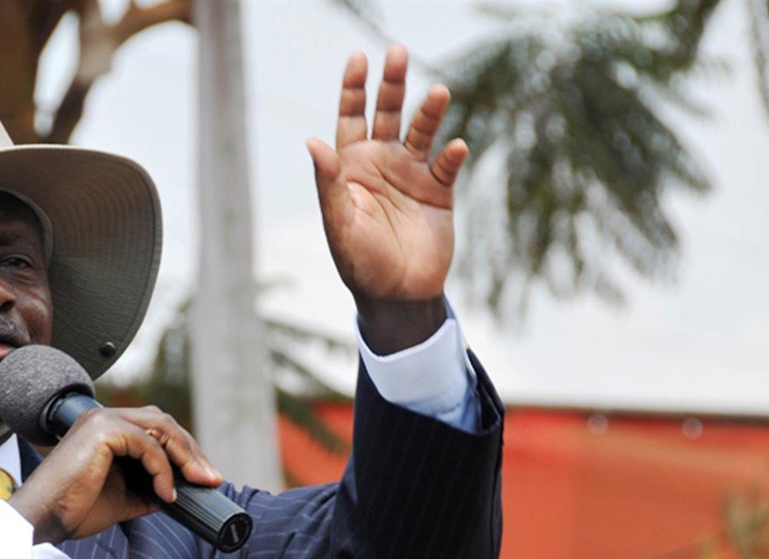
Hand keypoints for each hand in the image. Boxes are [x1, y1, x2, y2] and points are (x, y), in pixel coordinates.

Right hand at [8, 406, 221, 543]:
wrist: (43, 519)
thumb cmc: (73, 509)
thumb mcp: (123, 498)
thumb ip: (148, 488)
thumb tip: (177, 492)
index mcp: (107, 431)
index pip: (157, 429)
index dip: (185, 451)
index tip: (204, 478)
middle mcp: (105, 419)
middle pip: (164, 424)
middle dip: (192, 452)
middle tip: (211, 480)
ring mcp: (103, 421)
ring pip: (161, 429)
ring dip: (185, 457)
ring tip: (198, 484)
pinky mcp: (103, 430)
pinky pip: (148, 445)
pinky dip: (163, 469)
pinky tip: (166, 493)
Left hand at [307, 46, 468, 353]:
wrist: (398, 296)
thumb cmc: (360, 262)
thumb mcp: (340, 223)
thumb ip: (328, 183)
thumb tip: (312, 142)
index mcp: (351, 166)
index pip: (350, 117)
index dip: (353, 88)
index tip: (357, 60)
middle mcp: (382, 162)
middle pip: (387, 113)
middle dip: (391, 83)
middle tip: (396, 52)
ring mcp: (412, 174)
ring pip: (421, 131)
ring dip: (429, 111)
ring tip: (437, 92)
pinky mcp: (439, 191)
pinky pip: (447, 164)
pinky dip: (452, 154)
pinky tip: (456, 147)